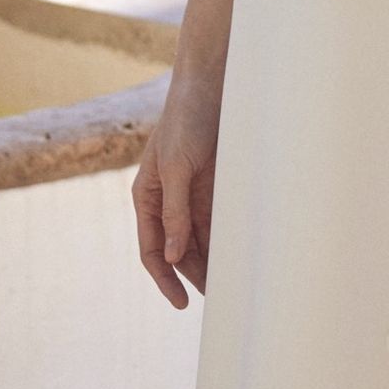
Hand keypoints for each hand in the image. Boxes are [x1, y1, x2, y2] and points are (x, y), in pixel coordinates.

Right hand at [133, 74, 219, 307]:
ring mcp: (191, 195)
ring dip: (212, 262)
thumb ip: (174, 211)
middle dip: (194, 276)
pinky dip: (227, 241)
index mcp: (147, 197)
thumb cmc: (186, 119)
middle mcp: (167, 201)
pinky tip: (240, 256)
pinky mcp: (214, 187)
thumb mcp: (176, 166)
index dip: (165, 279)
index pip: (152, 250)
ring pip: (201, 241)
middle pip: (179, 251)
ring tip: (232, 285)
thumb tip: (174, 254)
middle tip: (220, 300)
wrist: (212, 84)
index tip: (182, 303)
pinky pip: (219, 222)